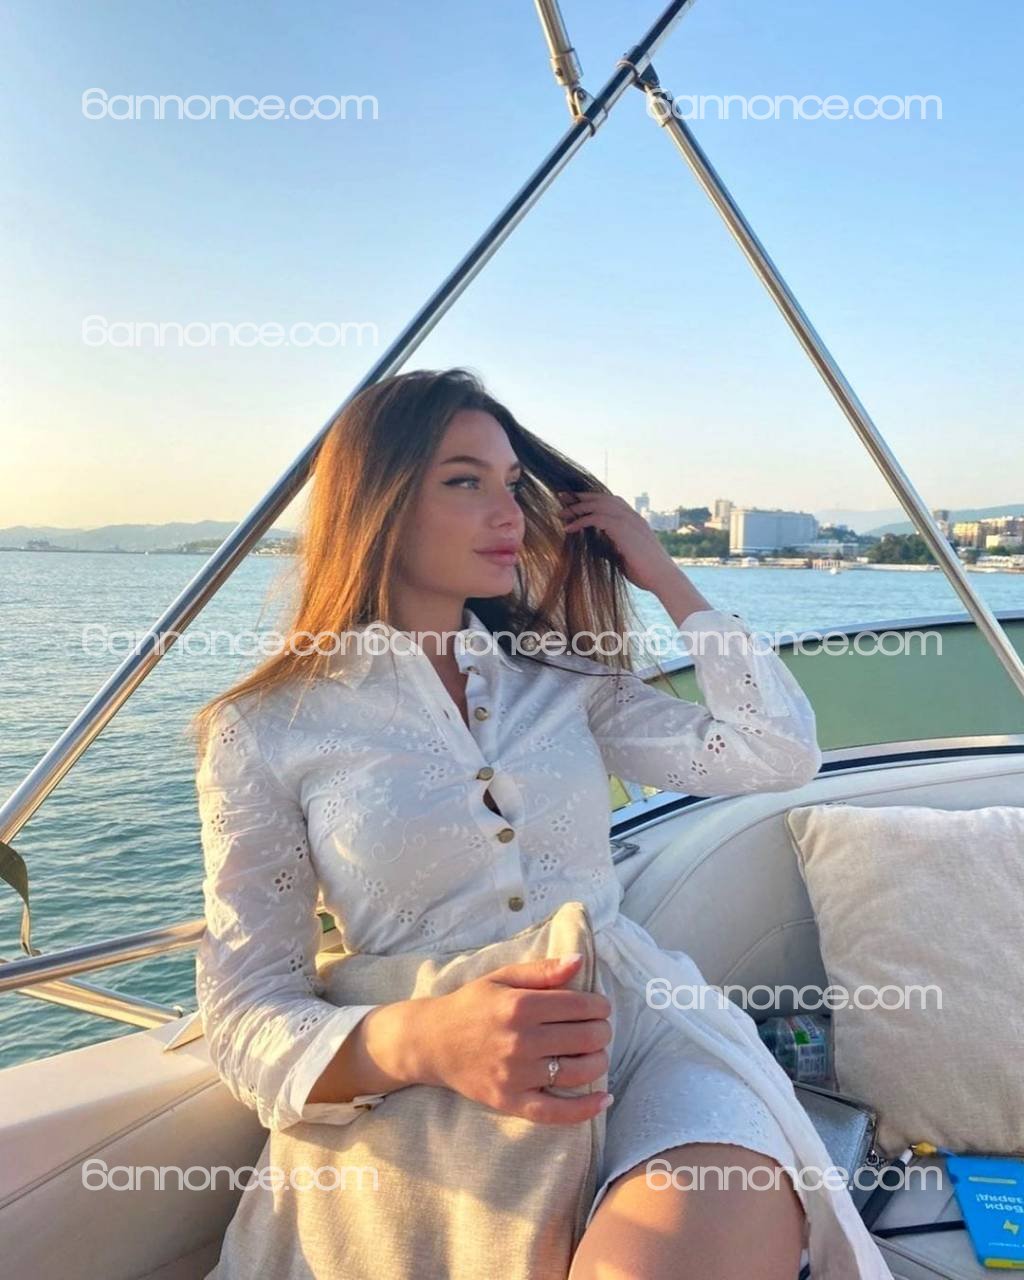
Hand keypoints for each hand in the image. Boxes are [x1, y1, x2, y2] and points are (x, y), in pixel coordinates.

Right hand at [415, 954, 613, 1124]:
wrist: (432, 1042)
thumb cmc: (471, 1005)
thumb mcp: (503, 977)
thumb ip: (542, 970)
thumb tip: (579, 960)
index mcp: (520, 1006)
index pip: (580, 1007)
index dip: (600, 1006)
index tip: (600, 1007)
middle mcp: (520, 1041)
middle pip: (585, 1038)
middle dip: (602, 1031)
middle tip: (599, 1029)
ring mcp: (516, 1075)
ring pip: (578, 1072)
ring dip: (598, 1061)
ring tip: (597, 1053)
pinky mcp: (510, 1101)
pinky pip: (555, 1112)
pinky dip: (585, 1109)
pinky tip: (604, 1099)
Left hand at [556, 489, 678, 593]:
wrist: (663, 578)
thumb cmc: (646, 572)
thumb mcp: (623, 557)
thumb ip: (610, 548)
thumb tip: (594, 549)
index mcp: (634, 520)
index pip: (610, 502)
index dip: (592, 500)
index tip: (574, 503)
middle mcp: (632, 516)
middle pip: (602, 498)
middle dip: (581, 497)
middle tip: (562, 498)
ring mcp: (629, 520)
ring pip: (598, 504)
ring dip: (578, 508)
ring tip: (562, 514)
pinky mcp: (623, 528)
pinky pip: (596, 518)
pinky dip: (580, 521)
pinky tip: (568, 529)